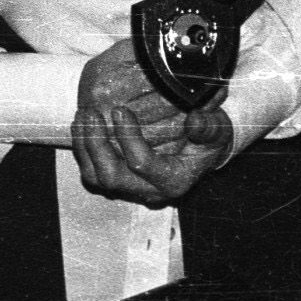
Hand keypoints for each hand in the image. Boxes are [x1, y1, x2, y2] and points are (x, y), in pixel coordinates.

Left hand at [70, 39, 231, 205]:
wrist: (202, 150)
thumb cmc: (209, 138)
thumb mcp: (219, 130)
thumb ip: (209, 127)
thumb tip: (195, 121)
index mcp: (174, 181)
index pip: (142, 164)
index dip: (128, 136)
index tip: (119, 109)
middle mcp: (150, 191)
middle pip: (111, 177)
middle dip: (96, 145)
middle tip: (91, 113)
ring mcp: (131, 188)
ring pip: (96, 178)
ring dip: (85, 147)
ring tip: (82, 116)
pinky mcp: (119, 181)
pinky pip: (92, 172)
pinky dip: (83, 149)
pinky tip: (82, 125)